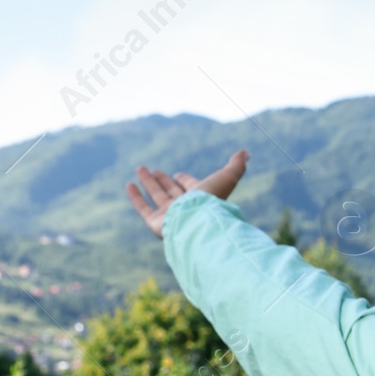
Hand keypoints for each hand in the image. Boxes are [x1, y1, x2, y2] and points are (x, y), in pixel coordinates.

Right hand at [125, 149, 249, 237]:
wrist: (198, 222)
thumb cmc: (212, 201)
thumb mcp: (227, 178)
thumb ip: (236, 165)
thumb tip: (246, 152)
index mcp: (200, 198)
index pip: (190, 187)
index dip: (184, 180)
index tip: (177, 174)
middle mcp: (185, 207)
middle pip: (172, 191)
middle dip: (163, 180)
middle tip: (154, 170)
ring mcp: (170, 215)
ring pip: (157, 196)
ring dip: (149, 183)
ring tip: (140, 169)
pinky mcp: (156, 222)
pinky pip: (143, 208)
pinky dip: (135, 197)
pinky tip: (128, 185)